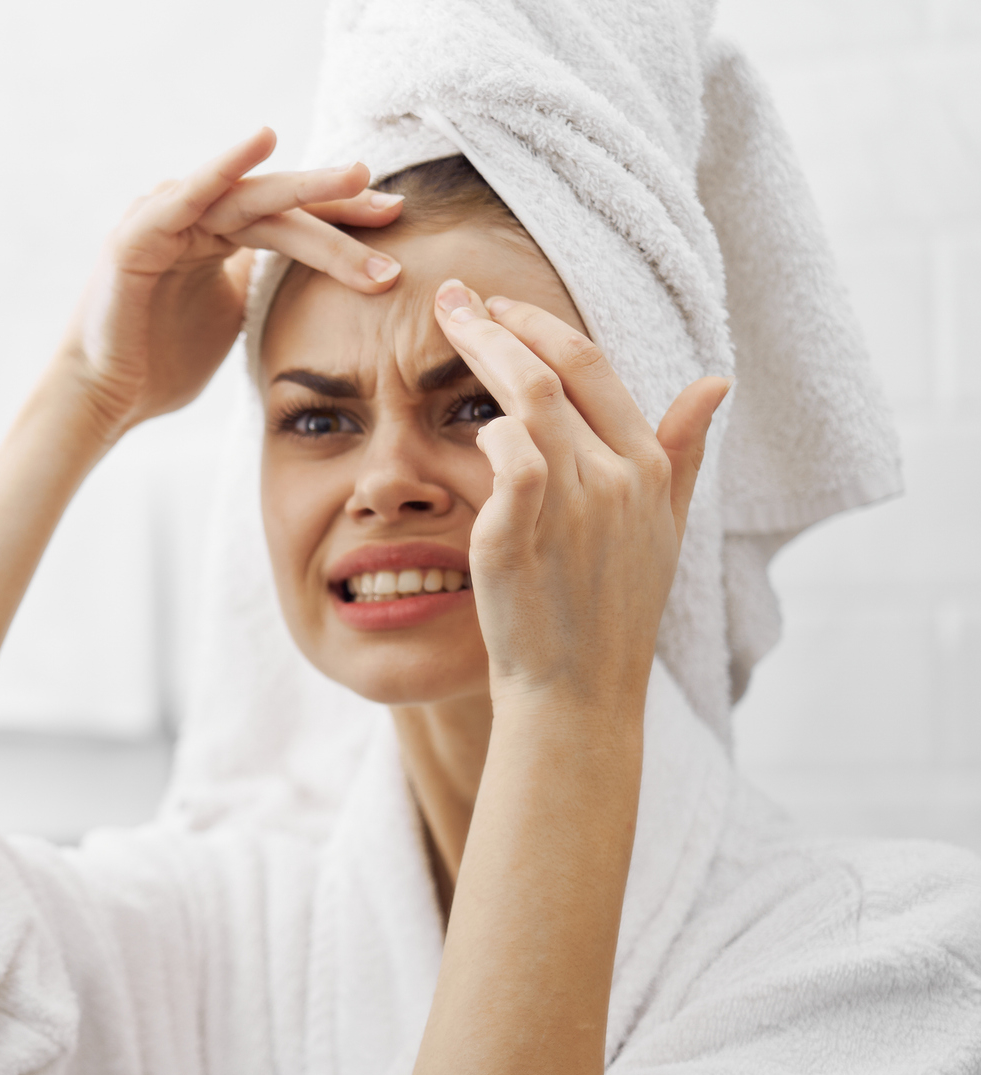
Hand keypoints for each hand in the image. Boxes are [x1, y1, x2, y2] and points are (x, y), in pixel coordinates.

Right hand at [64, 128, 404, 439]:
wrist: (104, 398)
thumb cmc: (161, 366)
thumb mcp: (234, 319)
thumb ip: (263, 288)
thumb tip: (314, 284)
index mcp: (220, 237)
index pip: (292, 219)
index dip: (343, 218)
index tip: (396, 221)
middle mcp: (197, 218)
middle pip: (280, 205)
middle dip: (340, 206)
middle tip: (395, 208)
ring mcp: (168, 218)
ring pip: (250, 200)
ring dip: (306, 189)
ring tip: (357, 181)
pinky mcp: (140, 232)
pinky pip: (190, 194)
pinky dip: (223, 168)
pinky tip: (261, 143)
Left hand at [432, 280, 728, 716]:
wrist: (579, 692)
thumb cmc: (612, 612)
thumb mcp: (662, 528)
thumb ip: (682, 453)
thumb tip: (717, 382)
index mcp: (648, 466)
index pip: (594, 366)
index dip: (541, 324)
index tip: (496, 303)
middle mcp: (618, 477)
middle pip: (556, 371)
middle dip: (498, 322)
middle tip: (450, 294)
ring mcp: (575, 506)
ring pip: (530, 401)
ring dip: (484, 356)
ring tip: (445, 328)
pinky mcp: (524, 537)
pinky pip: (511, 460)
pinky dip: (489, 434)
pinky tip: (472, 430)